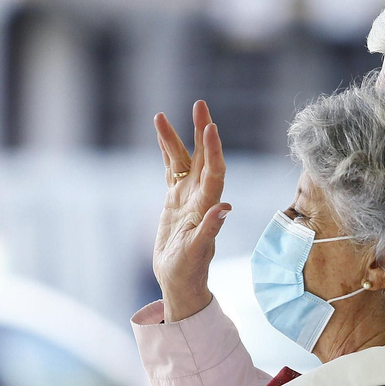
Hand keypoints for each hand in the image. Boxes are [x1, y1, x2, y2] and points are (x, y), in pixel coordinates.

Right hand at [152, 100, 229, 321]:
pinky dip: (165, 153)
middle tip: (199, 104)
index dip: (213, 150)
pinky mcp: (174, 201)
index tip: (210, 127)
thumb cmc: (188, 271)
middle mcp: (200, 197)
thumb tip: (224, 208)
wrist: (180, 280)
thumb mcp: (197, 253)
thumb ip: (210, 230)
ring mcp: (187, 197)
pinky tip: (160, 135)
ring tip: (160, 116)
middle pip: (202, 157)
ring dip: (175, 138)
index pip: (214, 172)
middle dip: (200, 131)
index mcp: (207, 207)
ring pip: (182, 161)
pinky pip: (170, 170)